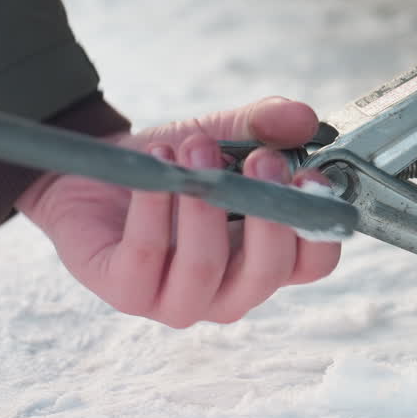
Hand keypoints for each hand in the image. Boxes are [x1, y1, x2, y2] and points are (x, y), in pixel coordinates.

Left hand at [15, 97, 340, 327]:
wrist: (97, 172)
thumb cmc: (173, 166)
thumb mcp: (226, 135)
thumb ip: (266, 125)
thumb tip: (303, 118)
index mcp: (266, 258)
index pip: (314, 263)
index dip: (318, 226)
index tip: (309, 177)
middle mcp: (230, 290)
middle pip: (267, 272)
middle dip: (267, 213)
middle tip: (260, 159)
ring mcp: (180, 300)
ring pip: (205, 268)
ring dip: (203, 204)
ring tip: (194, 150)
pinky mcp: (128, 292)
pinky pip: (146, 255)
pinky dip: (153, 206)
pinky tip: (156, 167)